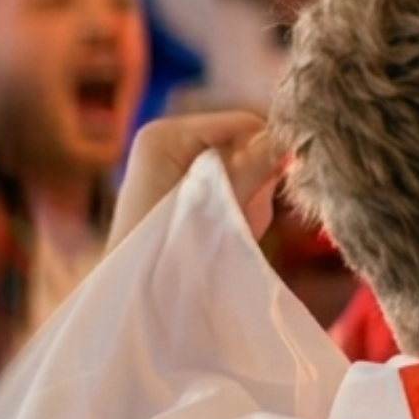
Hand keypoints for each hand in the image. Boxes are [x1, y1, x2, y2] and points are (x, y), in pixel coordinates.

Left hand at [111, 113, 283, 250]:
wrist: (132, 295)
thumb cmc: (166, 252)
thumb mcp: (215, 206)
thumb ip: (250, 168)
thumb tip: (286, 139)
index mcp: (165, 134)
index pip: (245, 124)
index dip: (268, 153)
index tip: (265, 192)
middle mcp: (168, 139)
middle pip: (245, 144)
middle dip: (254, 181)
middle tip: (238, 218)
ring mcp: (174, 161)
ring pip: (243, 167)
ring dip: (248, 199)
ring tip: (225, 230)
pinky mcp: (182, 182)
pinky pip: (230, 183)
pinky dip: (236, 207)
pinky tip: (220, 231)